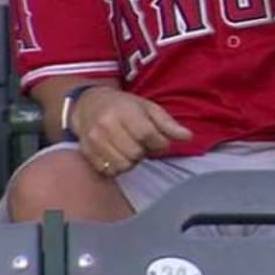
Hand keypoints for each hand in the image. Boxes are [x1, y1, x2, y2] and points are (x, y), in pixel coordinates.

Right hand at [70, 87, 191, 177]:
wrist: (88, 104)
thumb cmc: (123, 106)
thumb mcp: (148, 107)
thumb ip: (168, 123)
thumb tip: (188, 137)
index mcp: (124, 111)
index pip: (147, 134)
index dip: (159, 142)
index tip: (159, 140)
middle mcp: (106, 125)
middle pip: (135, 152)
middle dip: (144, 151)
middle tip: (142, 144)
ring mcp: (94, 140)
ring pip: (122, 165)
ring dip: (132, 161)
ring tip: (130, 149)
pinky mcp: (86, 152)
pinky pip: (108, 170)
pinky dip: (117, 167)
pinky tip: (119, 155)